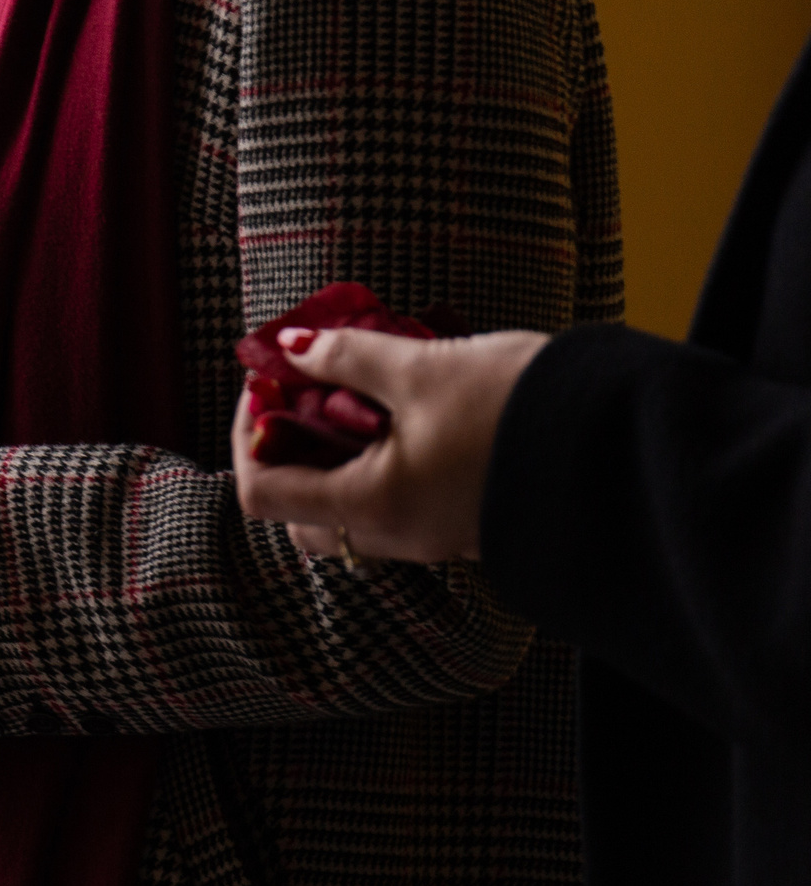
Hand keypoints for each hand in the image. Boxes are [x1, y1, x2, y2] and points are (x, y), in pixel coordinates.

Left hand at [231, 326, 549, 564]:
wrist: (635, 445)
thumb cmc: (526, 409)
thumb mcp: (426, 369)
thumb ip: (349, 358)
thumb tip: (291, 348)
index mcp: (369, 507)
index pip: (260, 491)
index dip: (249, 432)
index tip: (268, 380)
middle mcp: (395, 536)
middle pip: (301, 507)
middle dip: (292, 446)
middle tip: (311, 384)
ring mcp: (433, 536)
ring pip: (352, 503)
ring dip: (341, 450)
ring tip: (368, 387)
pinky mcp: (467, 523)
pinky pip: (399, 498)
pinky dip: (384, 458)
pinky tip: (412, 407)